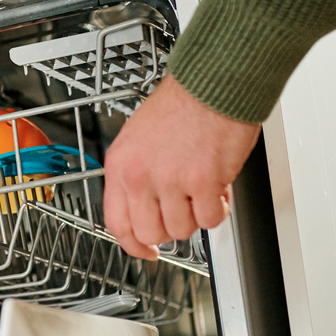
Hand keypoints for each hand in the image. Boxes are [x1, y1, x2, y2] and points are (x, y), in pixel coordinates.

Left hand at [102, 76, 260, 259]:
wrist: (212, 84)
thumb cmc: (182, 105)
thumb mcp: (138, 138)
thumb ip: (137, 175)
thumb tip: (144, 208)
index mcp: (120, 164)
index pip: (117, 223)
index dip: (133, 245)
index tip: (146, 251)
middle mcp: (140, 175)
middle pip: (150, 232)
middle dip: (170, 229)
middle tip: (183, 211)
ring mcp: (171, 180)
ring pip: (182, 229)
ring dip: (196, 215)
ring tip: (202, 189)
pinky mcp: (203, 181)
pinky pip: (210, 219)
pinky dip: (218, 209)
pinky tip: (218, 188)